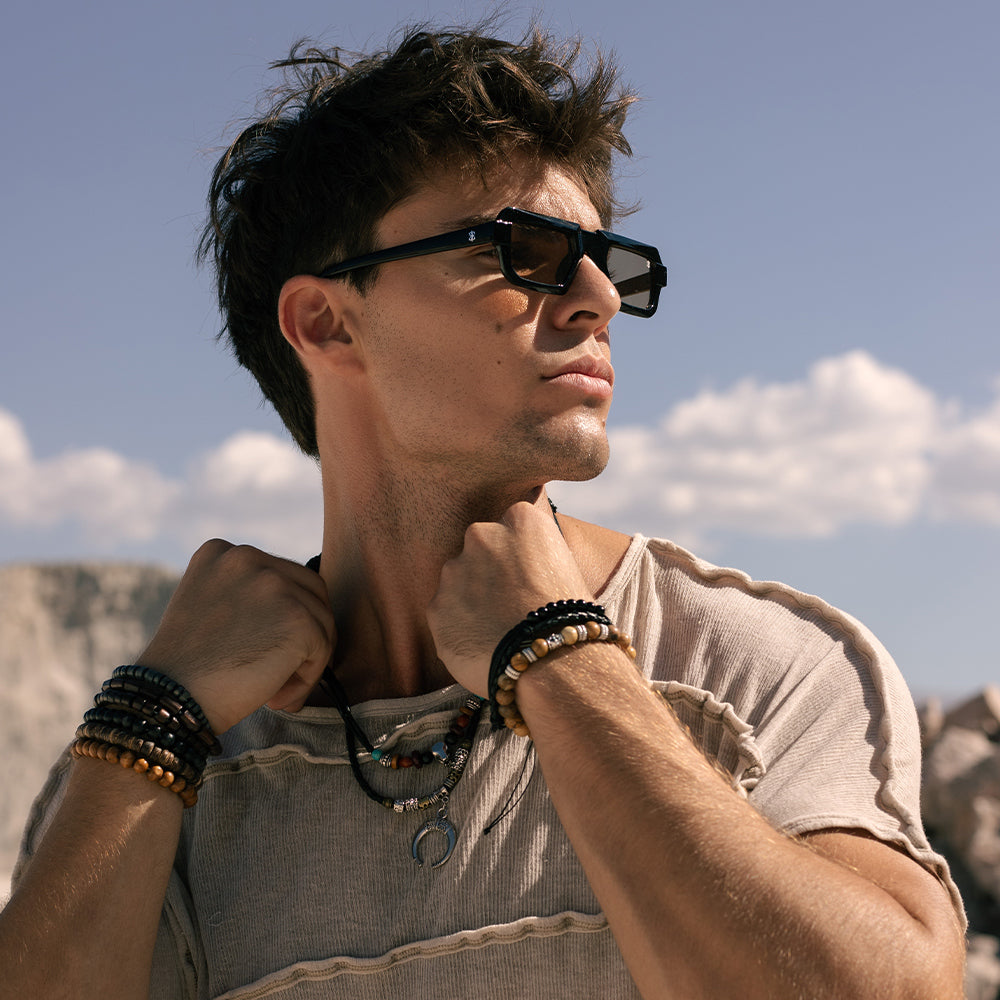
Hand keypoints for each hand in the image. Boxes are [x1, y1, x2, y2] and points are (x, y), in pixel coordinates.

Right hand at [138, 540, 335, 732]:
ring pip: (320, 620)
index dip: (281, 615)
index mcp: (222, 552)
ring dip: (306, 658)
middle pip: (309, 590)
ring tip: (274, 691)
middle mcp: (248, 557)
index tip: (264, 647)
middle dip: (305, 631)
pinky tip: (275, 698)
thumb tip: (299, 609)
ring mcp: (275, 585)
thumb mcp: (209, 608)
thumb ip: (246, 595)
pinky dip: (306, 678)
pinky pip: (322, 647)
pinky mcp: (298, 618)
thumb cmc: (188, 670)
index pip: (279, 574)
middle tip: (284, 669)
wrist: (171, 704)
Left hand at [428, 501, 591, 695]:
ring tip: (498, 631)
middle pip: (480, 549)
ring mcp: (454, 571)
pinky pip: (446, 615)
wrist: (550, 662)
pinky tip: (484, 646)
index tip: (529, 578)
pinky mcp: (436, 607)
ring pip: (458, 582)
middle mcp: (481, 535)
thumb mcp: (566, 566)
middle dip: (490, 572)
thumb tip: (518, 564)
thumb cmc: (569, 619)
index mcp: (520, 520)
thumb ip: (533, 554)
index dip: (521, 557)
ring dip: (472, 600)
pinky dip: (460, 628)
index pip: (513, 527)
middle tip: (511, 604)